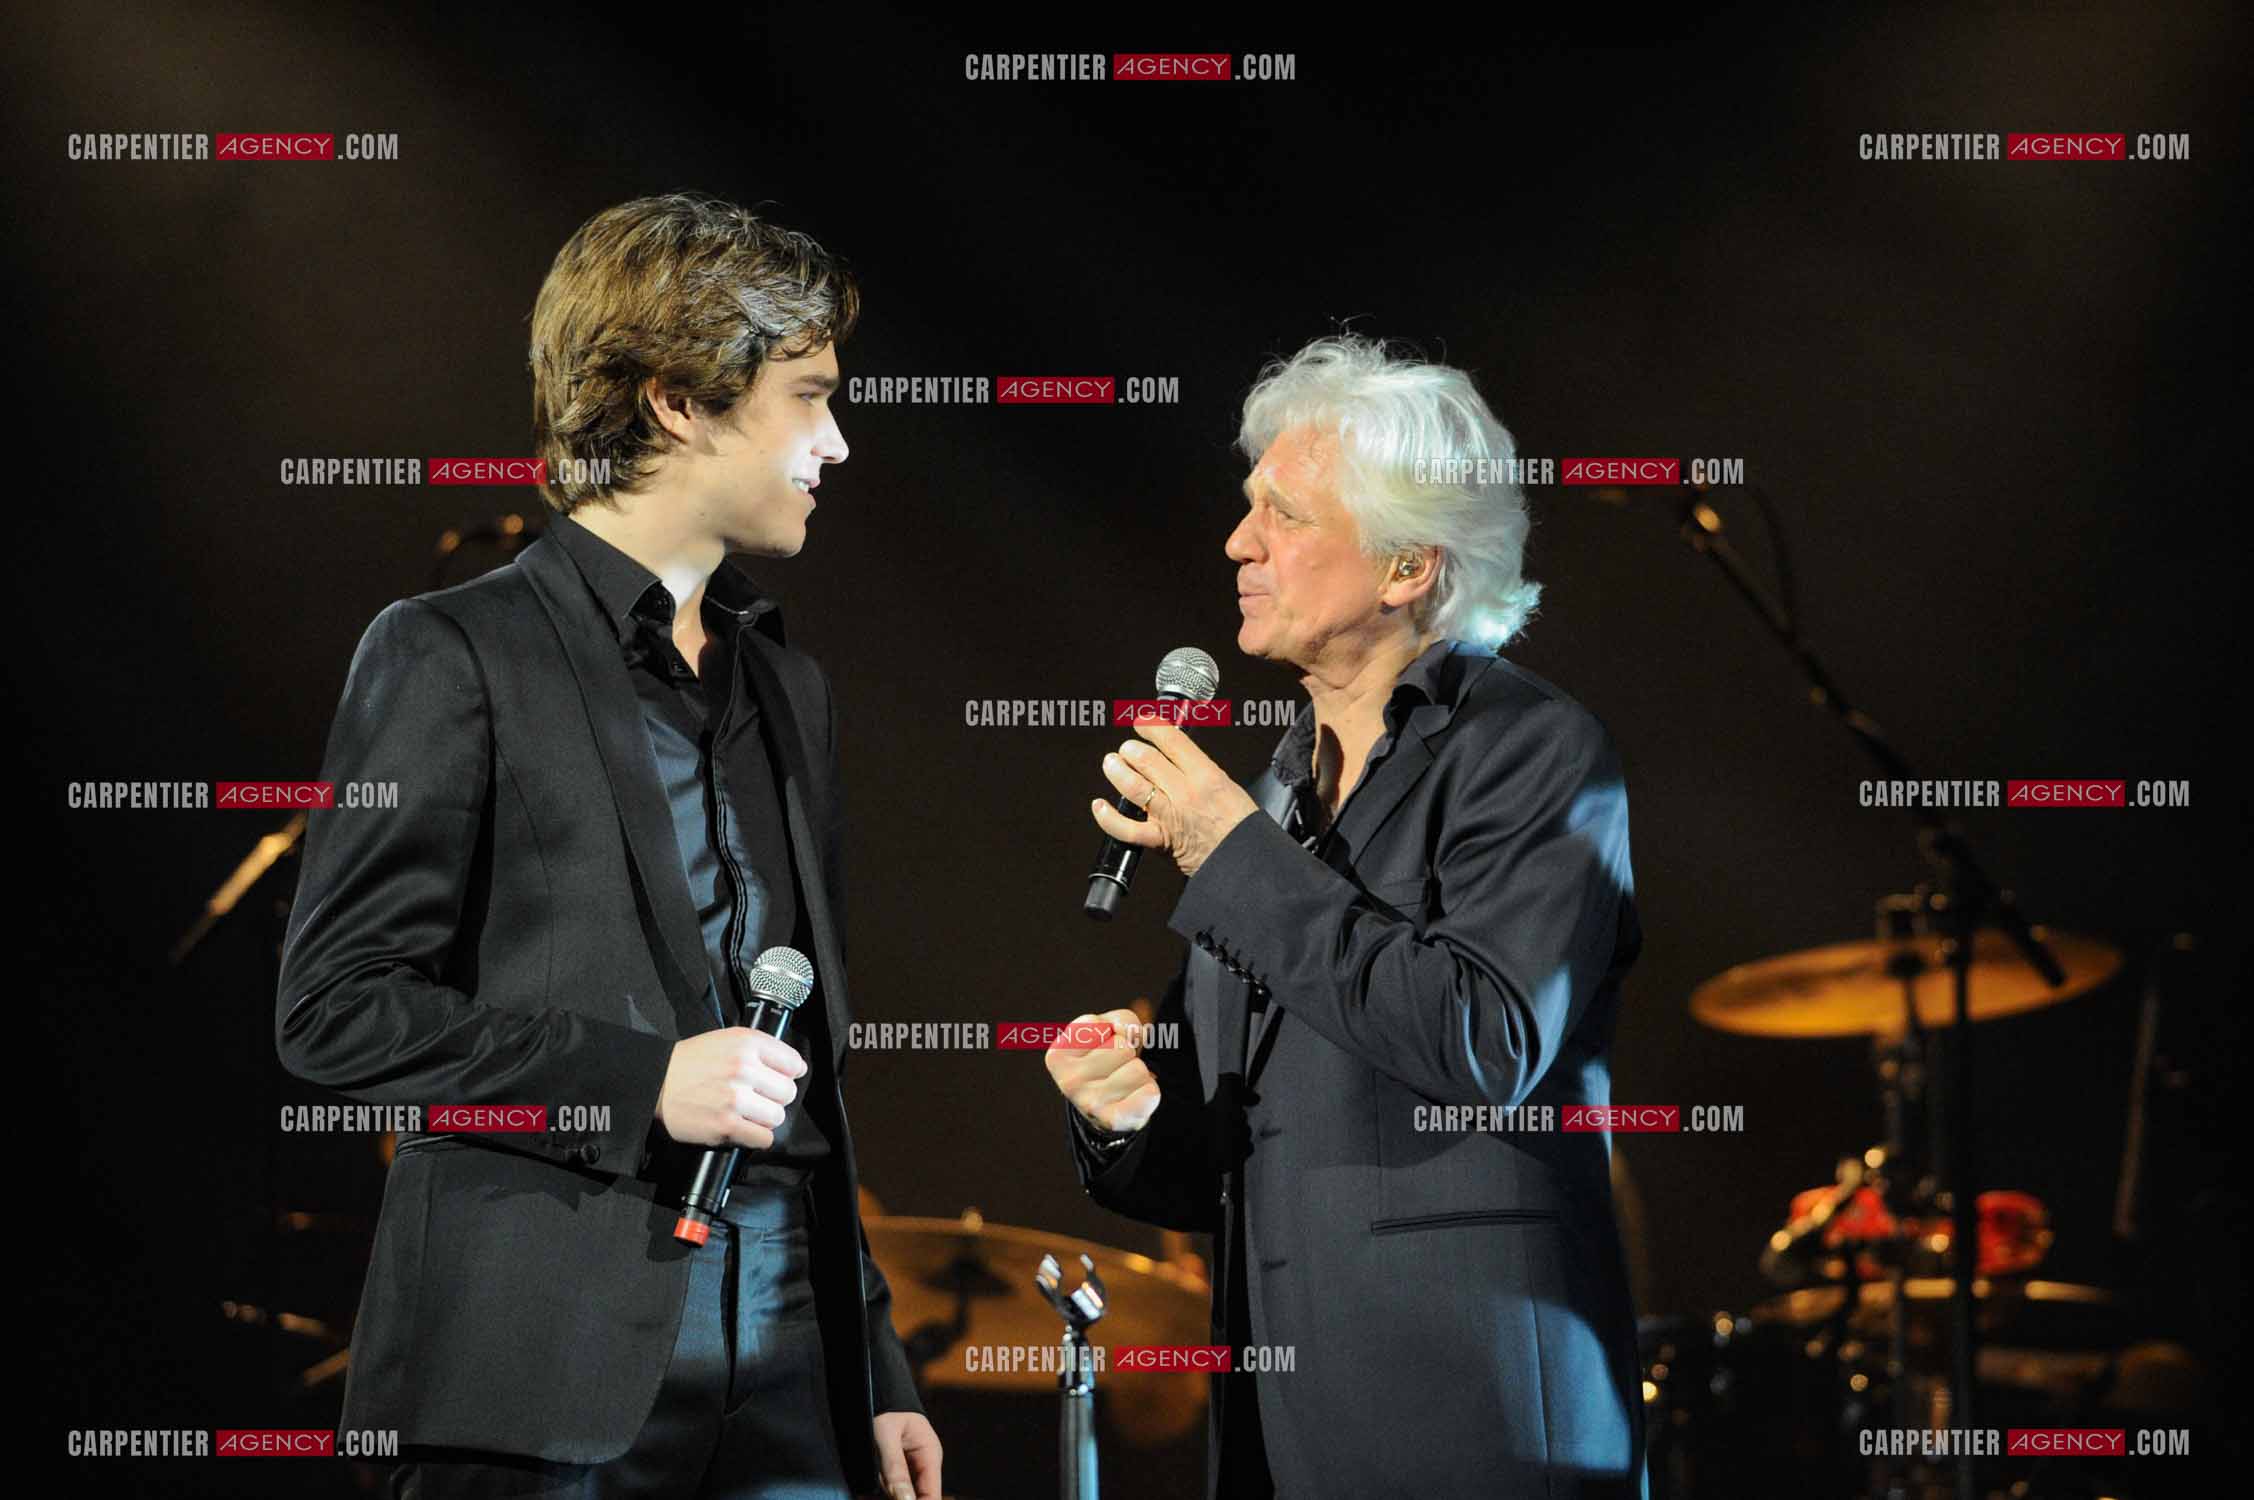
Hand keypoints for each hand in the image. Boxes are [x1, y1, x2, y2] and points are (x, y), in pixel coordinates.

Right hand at [654, 1027, 804, 1149]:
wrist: (656, 1082)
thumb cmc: (691, 1061)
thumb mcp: (727, 1039)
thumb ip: (761, 1049)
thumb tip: (796, 1068)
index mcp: (747, 1043)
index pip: (794, 1063)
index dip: (788, 1074)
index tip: (777, 1079)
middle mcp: (744, 1068)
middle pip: (788, 1092)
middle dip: (775, 1097)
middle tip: (757, 1097)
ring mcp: (735, 1098)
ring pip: (777, 1116)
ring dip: (765, 1118)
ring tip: (747, 1112)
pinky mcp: (726, 1125)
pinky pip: (764, 1138)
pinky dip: (756, 1136)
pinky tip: (743, 1127)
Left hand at [873, 1409, 941, 1499]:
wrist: (873, 1386)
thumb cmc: (882, 1404)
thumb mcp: (885, 1435)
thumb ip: (895, 1468)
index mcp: (929, 1453)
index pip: (932, 1494)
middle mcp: (922, 1463)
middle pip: (915, 1495)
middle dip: (899, 1496)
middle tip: (882, 1484)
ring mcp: (907, 1466)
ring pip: (900, 1492)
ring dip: (887, 1489)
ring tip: (876, 1474)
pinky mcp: (893, 1468)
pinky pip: (889, 1485)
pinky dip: (880, 1486)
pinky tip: (872, 1478)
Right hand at [1045, 1008, 1161, 1133]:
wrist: (1104, 1109)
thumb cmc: (1104, 1062)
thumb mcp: (1106, 1031)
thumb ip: (1121, 1019)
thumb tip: (1133, 1032)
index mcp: (1058, 1056)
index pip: (1096, 1023)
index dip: (1108, 1031)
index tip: (1101, 1047)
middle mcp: (1069, 1081)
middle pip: (1122, 1047)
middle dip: (1125, 1053)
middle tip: (1114, 1068)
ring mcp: (1090, 1103)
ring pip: (1138, 1069)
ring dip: (1137, 1073)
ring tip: (1123, 1082)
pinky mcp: (1114, 1120)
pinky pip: (1150, 1092)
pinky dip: (1148, 1091)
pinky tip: (1132, 1097)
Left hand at [1091, 717, 1258, 878]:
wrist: (1244, 861)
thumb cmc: (1239, 827)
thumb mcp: (1226, 786)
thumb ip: (1199, 771)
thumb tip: (1175, 756)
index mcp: (1206, 776)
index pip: (1172, 740)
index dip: (1151, 726)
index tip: (1142, 721)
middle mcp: (1185, 792)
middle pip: (1147, 760)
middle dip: (1130, 749)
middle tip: (1127, 749)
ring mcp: (1169, 816)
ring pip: (1133, 786)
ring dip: (1117, 771)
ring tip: (1112, 764)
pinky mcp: (1158, 840)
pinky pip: (1126, 828)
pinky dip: (1108, 817)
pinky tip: (1100, 806)